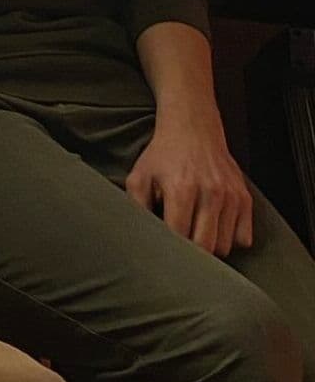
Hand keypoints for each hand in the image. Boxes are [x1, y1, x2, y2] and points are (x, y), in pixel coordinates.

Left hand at [126, 116, 253, 255]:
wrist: (193, 129)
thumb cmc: (163, 155)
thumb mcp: (139, 176)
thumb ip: (137, 206)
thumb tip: (140, 235)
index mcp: (181, 189)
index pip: (179, 236)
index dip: (170, 247)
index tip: (164, 248)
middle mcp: (210, 193)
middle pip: (206, 247)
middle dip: (192, 252)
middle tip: (181, 246)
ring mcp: (231, 197)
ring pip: (225, 245)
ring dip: (210, 246)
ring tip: (196, 233)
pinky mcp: (245, 198)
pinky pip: (243, 238)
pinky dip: (230, 239)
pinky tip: (214, 227)